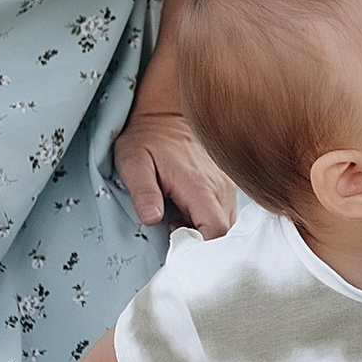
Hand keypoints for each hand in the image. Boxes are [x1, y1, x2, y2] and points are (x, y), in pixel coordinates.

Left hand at [113, 104, 236, 234]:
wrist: (166, 112)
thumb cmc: (147, 138)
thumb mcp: (133, 161)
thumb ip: (143, 191)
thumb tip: (152, 218)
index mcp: (200, 186)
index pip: (217, 231)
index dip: (202, 249)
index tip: (180, 247)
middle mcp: (220, 187)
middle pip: (225, 233)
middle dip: (202, 242)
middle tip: (174, 232)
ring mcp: (226, 185)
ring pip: (228, 224)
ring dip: (205, 230)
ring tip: (178, 219)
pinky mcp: (226, 183)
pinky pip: (225, 212)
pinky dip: (208, 219)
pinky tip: (187, 211)